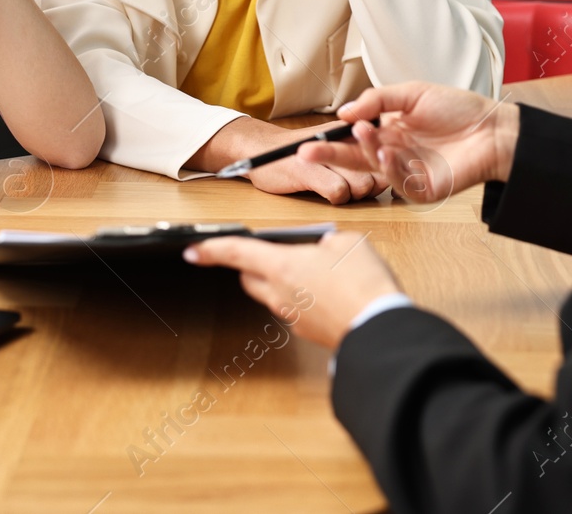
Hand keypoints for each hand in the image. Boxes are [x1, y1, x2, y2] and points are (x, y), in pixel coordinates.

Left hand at [184, 231, 401, 347]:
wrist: (379, 328)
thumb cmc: (364, 284)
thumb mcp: (347, 243)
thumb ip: (327, 241)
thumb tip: (324, 248)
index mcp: (283, 266)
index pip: (236, 253)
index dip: (211, 249)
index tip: (192, 250)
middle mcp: (280, 294)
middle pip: (250, 277)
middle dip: (252, 264)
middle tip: (273, 252)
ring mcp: (292, 316)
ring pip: (272, 294)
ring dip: (280, 280)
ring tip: (311, 269)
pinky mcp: (308, 331)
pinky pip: (293, 309)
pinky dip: (300, 297)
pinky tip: (325, 291)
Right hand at [246, 150, 387, 203]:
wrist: (261, 149)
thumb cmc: (300, 151)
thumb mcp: (331, 144)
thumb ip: (358, 155)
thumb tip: (386, 175)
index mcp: (350, 132)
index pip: (381, 153)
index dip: (381, 168)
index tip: (371, 174)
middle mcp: (342, 140)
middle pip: (376, 173)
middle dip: (369, 185)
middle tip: (350, 182)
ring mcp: (325, 155)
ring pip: (362, 185)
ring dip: (352, 193)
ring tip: (333, 185)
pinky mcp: (309, 171)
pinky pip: (339, 192)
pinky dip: (334, 196)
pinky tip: (321, 189)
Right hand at [296, 82, 518, 203]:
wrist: (493, 128)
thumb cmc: (458, 109)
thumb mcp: (412, 93)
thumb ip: (377, 100)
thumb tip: (346, 113)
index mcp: (390, 131)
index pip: (354, 137)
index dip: (333, 138)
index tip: (310, 138)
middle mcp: (395, 153)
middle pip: (355, 157)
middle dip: (329, 155)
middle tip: (305, 153)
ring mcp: (407, 172)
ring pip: (374, 168)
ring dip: (365, 152)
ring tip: (363, 132)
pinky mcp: (423, 190)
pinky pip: (398, 183)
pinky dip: (389, 168)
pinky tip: (387, 152)